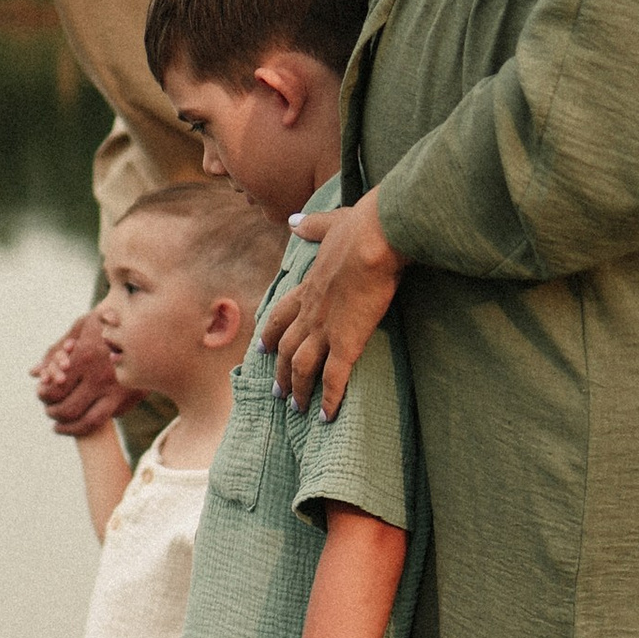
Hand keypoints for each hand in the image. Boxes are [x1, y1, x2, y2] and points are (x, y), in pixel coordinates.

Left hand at [33, 317, 135, 438]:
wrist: (149, 324)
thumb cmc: (109, 322)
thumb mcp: (81, 326)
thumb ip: (55, 351)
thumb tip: (33, 373)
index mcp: (85, 358)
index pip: (55, 390)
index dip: (44, 396)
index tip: (41, 394)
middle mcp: (100, 378)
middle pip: (68, 410)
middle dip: (53, 414)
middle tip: (50, 412)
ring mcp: (118, 391)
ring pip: (89, 423)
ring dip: (70, 428)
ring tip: (61, 426)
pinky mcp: (131, 398)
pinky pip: (108, 417)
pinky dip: (94, 420)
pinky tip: (86, 416)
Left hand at [259, 187, 400, 414]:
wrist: (376, 236)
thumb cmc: (361, 227)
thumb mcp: (331, 223)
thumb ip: (312, 225)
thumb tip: (295, 220)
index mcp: (308, 286)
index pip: (281, 314)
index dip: (270, 333)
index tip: (262, 348)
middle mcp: (311, 311)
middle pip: (287, 348)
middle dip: (280, 372)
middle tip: (277, 392)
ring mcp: (326, 328)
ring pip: (302, 367)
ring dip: (299, 390)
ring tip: (298, 409)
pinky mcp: (347, 341)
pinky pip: (334, 378)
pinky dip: (328, 399)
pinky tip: (326, 417)